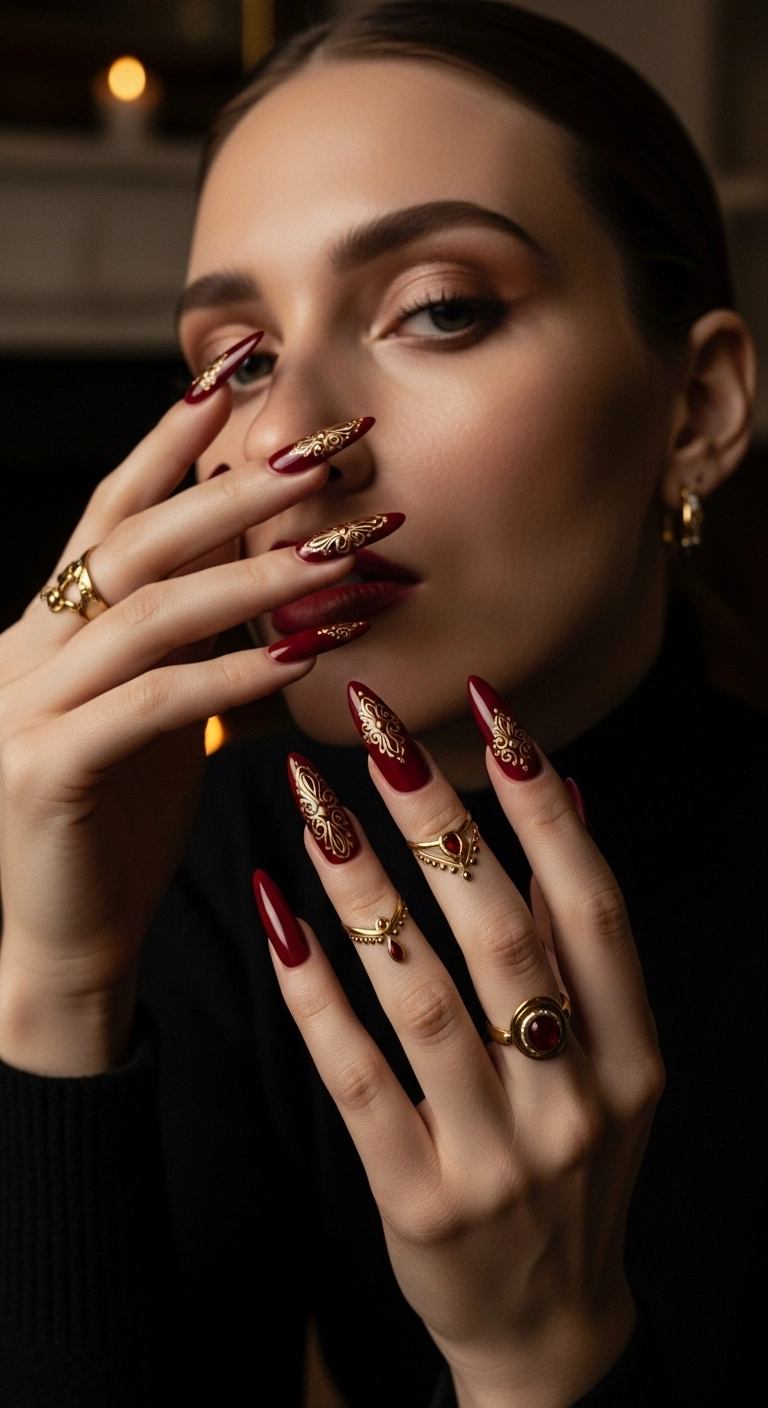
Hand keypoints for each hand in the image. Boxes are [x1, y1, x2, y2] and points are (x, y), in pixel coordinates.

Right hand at [0, 346, 372, 1075]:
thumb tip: (267, 560)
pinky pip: (150, 705)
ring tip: (340, 556)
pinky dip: (228, 675)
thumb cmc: (119, 826)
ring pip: (148, 614)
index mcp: (51, 628)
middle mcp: (25, 650)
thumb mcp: (162, 713)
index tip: (236, 378)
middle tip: (323, 452)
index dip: (170, 442)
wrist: (61, 943)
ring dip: (253, 578)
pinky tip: (299, 657)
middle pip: (135, 543)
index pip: (114, 515)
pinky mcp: (43, 770)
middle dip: (232, 490)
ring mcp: (24, 708)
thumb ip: (192, 639)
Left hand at [260, 680, 663, 1407]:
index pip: (592, 905)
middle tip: (375, 730)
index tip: (489, 710)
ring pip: (422, 995)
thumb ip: (582, 941)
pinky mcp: (421, 1199)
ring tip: (313, 804)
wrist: (545, 1327)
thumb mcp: (611, 1061)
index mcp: (632, 1052)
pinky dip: (315, 995)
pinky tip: (280, 918)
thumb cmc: (571, 1165)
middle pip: (500, 933)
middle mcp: (577, 1099)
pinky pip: (358, 1078)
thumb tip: (568, 799)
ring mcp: (501, 1157)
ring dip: (363, 889)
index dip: (542, 802)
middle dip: (437, 820)